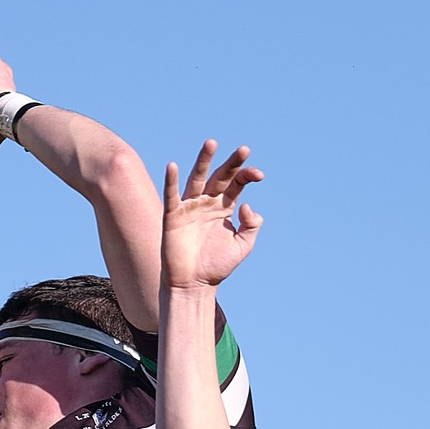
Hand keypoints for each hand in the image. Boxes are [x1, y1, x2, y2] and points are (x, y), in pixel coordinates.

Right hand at [162, 141, 262, 291]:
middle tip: (244, 149)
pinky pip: (172, 195)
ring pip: (197, 178)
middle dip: (232, 163)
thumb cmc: (216, 266)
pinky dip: (171, 181)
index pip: (237, 184)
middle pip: (220, 176)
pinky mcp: (173, 216)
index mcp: (224, 207)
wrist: (193, 285)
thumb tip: (248, 205)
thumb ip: (251, 226)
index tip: (258, 175)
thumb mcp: (243, 246)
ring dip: (204, 161)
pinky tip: (172, 166)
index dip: (247, 176)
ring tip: (212, 143)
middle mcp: (207, 202)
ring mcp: (190, 207)